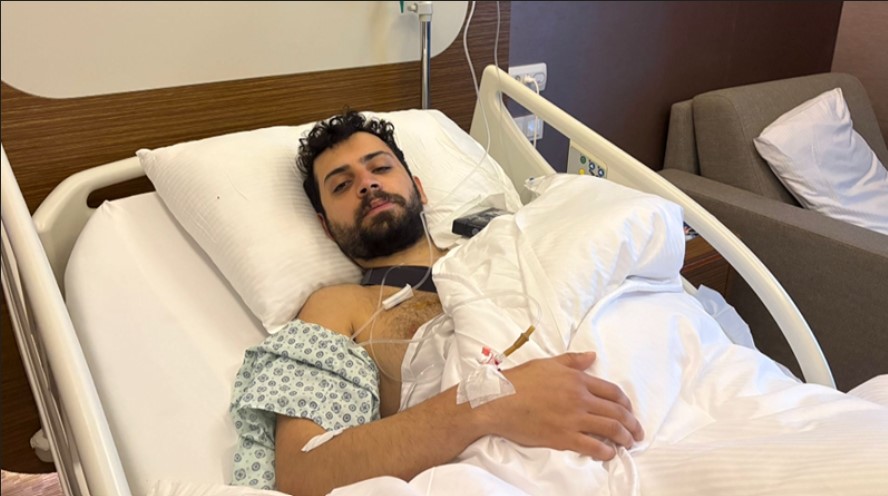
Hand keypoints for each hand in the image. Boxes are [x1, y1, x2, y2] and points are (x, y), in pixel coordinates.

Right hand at [481, 352, 643, 459]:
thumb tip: (593, 356)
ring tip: (628, 444)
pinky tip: (609, 454)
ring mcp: (572, 419)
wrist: (497, 401)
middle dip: (632, 423)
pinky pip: (592, 446)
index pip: (612, 391)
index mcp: (577, 379)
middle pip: (616, 412)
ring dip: (624, 438)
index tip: (630, 411)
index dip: (626, 403)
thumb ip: (572, 361)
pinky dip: (605, 451)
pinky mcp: (563, 437)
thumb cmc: (519, 381)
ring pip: (609, 429)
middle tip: (637, 432)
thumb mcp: (547, 364)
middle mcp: (579, 398)